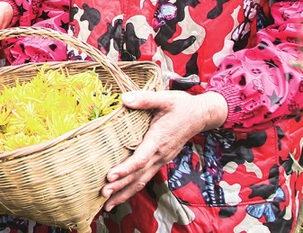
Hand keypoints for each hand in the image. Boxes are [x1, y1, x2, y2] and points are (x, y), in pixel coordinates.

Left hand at [101, 90, 227, 210]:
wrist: (201, 115)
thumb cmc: (182, 105)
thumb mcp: (165, 98)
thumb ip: (144, 99)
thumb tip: (124, 99)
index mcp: (159, 140)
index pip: (140, 159)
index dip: (125, 169)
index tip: (109, 176)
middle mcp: (160, 154)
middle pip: (138, 175)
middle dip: (120, 187)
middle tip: (102, 195)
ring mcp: (161, 159)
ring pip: (142, 180)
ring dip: (125, 192)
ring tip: (108, 204)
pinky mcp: (161, 160)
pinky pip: (145, 176)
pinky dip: (132, 187)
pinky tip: (121, 194)